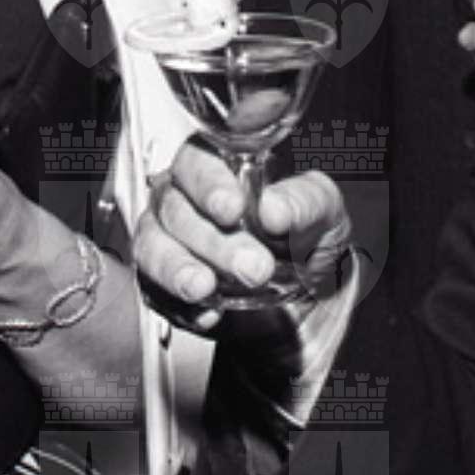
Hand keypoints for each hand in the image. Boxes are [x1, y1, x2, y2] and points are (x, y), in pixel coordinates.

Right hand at [134, 139, 351, 334]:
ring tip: (206, 288)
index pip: (197, 161)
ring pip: (152, 246)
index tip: (232, 209)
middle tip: (253, 266)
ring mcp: (167, 239)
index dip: (209, 184)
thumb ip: (302, 203)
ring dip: (178, 269)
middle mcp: (185, 196)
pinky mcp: (161, 284)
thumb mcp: (322, 212)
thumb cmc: (307, 235)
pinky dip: (178, 305)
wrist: (309, 293)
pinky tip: (208, 313)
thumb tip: (273, 210)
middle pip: (175, 207)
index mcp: (220, 164)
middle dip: (211, 240)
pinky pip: (154, 292)